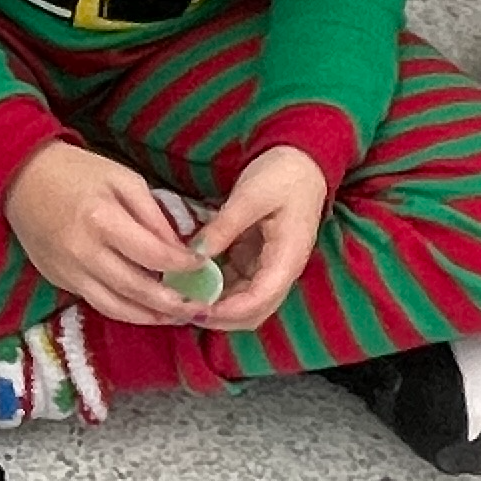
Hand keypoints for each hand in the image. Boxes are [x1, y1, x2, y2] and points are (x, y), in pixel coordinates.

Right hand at [3, 142, 209, 326]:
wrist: (21, 177)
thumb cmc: (78, 171)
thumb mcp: (124, 180)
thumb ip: (153, 216)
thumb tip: (179, 250)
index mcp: (101, 220)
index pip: (152, 254)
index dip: (182, 265)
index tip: (203, 266)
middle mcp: (83, 252)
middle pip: (135, 289)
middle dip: (172, 302)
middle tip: (199, 306)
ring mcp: (68, 271)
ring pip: (115, 307)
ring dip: (150, 316)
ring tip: (177, 316)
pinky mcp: (58, 280)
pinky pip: (97, 302)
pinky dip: (125, 310)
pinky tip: (146, 309)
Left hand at [190, 146, 327, 330]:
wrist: (301, 163)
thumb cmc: (282, 175)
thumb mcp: (251, 194)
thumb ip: (225, 226)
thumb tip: (196, 255)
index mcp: (287, 258)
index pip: (259, 300)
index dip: (227, 311)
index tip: (194, 308)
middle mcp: (280, 271)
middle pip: (252, 312)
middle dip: (218, 317)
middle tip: (180, 308)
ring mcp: (268, 268)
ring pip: (242, 303)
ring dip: (214, 306)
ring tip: (179, 298)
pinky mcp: (256, 261)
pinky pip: (235, 285)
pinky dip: (214, 289)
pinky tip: (189, 281)